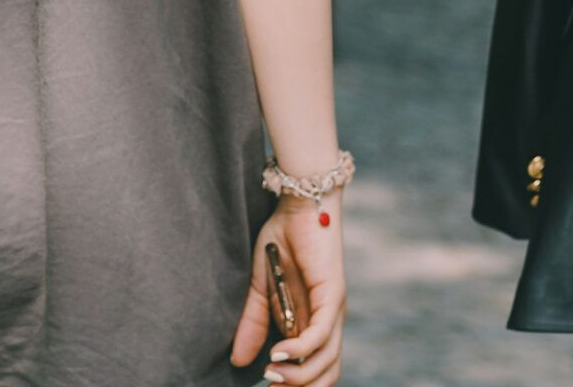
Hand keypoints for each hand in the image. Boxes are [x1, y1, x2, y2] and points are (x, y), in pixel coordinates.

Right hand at [228, 195, 345, 386]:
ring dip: (298, 377)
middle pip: (327, 373)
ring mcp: (333, 309)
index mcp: (312, 323)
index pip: (315, 370)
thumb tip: (238, 361)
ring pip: (327, 362)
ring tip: (270, 376)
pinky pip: (321, 333)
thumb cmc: (282, 243)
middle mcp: (328, 321)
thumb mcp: (260, 290)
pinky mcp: (333, 294)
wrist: (297, 205)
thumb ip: (253, 325)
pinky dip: (298, 349)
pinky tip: (277, 354)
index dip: (295, 386)